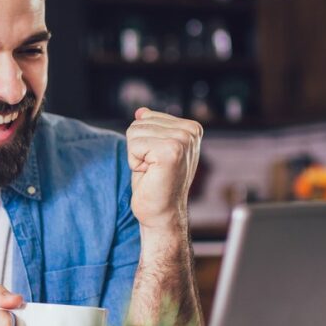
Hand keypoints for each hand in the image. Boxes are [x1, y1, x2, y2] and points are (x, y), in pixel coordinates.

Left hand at [126, 108, 202, 233]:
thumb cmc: (155, 183)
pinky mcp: (171, 151)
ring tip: (152, 171)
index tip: (157, 161)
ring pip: (134, 132)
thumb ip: (151, 128)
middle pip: (138, 123)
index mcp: (191, 128)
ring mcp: (182, 140)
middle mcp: (190, 131)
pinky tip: (150, 174)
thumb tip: (140, 111)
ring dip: (136, 156)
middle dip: (137, 148)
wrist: (161, 213)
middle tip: (153, 168)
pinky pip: (133, 145)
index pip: (146, 117)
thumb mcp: (152, 150)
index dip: (143, 142)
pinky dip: (134, 163)